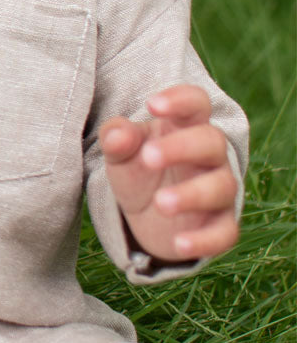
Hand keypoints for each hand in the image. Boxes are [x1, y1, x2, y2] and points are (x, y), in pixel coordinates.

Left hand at [99, 85, 238, 261]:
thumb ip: (117, 138)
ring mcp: (218, 191)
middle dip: (182, 147)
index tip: (152, 105)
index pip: (196, 102)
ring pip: (221, 187)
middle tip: (148, 158)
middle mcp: (209, 156)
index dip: (181, 100)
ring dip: (192, 194)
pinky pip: (225, 233)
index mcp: (184, 126)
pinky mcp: (220, 226)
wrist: (147, 213)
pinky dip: (205, 240)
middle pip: (212, 141)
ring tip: (160, 203)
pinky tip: (179, 242)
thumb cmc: (138, 167)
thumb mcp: (120, 151)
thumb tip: (118, 135)